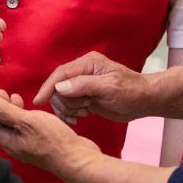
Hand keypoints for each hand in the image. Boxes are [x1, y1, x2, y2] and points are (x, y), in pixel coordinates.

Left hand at [0, 90, 99, 182]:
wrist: (79, 160)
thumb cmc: (56, 143)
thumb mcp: (27, 121)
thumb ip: (4, 111)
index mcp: (6, 140)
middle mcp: (13, 144)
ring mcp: (25, 144)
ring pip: (10, 124)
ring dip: (7, 108)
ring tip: (11, 95)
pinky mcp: (37, 142)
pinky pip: (22, 126)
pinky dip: (20, 114)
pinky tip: (26, 108)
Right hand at [36, 52, 152, 124]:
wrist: (145, 100)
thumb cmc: (132, 91)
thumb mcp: (110, 87)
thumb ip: (84, 85)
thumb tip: (60, 87)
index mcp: (87, 63)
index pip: (60, 74)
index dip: (48, 87)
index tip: (38, 102)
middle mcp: (82, 71)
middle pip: (57, 87)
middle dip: (65, 103)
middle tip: (83, 110)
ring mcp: (81, 84)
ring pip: (60, 98)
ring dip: (68, 109)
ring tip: (85, 113)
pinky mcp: (83, 96)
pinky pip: (66, 105)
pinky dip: (69, 114)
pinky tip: (79, 118)